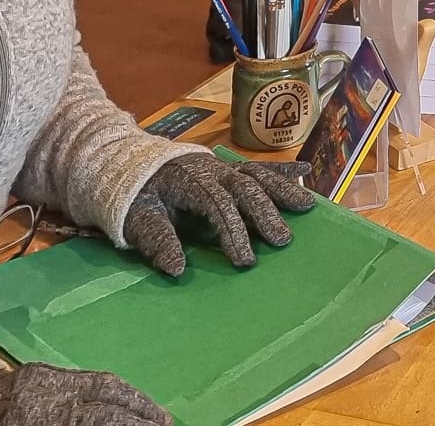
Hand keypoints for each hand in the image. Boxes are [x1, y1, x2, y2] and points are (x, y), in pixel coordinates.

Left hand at [0, 363, 169, 425]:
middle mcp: (49, 393)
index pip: (106, 417)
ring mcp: (42, 377)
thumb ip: (80, 424)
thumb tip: (116, 420)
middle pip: (110, 398)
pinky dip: (106, 389)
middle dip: (143, 412)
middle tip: (166, 423)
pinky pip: (81, 375)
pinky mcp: (34, 370)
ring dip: (131, 399)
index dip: (137, 423)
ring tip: (153, 415)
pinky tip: (119, 401)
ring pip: (100, 381)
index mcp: (47, 418)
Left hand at [122, 153, 313, 275]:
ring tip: (306, 206)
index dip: (233, 232)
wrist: (128, 164)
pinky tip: (306, 171)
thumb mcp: (137, 220)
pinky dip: (281, 171)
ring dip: (282, 190)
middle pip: (244, 187)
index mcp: (189, 180)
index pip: (217, 205)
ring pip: (257, 174)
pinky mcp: (228, 168)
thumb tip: (177, 269)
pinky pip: (258, 168)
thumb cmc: (135, 197)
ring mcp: (222, 167)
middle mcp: (211, 170)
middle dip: (264, 213)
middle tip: (281, 240)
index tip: (244, 260)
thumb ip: (157, 241)